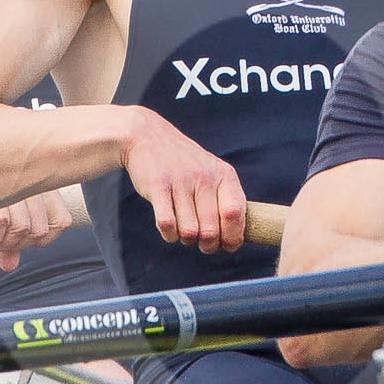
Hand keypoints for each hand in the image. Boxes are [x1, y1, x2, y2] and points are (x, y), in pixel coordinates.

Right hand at [0, 188, 77, 271]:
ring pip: (21, 229)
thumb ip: (10, 238)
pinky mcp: (2, 187)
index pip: (55, 228)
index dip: (31, 241)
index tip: (10, 238)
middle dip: (11, 244)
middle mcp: (40, 184)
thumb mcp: (3, 207)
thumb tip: (9, 265)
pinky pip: (2, 222)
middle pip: (36, 233)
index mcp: (48, 188)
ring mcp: (24, 183)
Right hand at [121, 108, 244, 253]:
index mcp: (224, 175)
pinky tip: (170, 229)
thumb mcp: (213, 174)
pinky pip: (167, 225)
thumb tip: (235, 241)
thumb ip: (227, 202)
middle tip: (201, 242)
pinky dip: (169, 234)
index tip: (227, 244)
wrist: (148, 137)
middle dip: (207, 245)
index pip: (235, 214)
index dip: (233, 237)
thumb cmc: (185, 165)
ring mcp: (181, 181)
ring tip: (184, 231)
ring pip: (189, 232)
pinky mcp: (157, 186)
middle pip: (211, 231)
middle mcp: (205, 177)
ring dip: (186, 240)